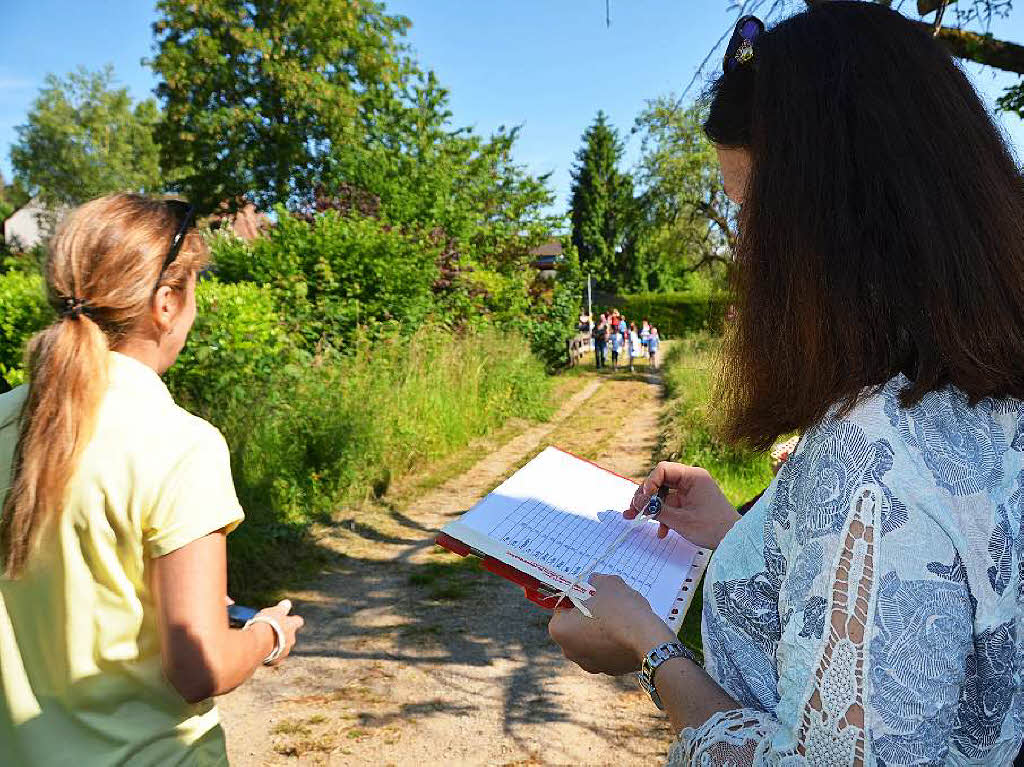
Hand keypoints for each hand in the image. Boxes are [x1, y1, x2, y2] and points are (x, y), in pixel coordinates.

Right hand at [256, 599, 303, 664]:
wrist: (258, 643)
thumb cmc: (266, 624)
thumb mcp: (274, 612)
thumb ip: (282, 608)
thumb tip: (287, 603)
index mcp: (292, 626)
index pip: (298, 621)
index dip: (293, 620)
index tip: (287, 619)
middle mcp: (291, 640)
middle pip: (290, 636)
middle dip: (282, 635)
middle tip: (271, 631)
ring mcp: (284, 651)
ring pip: (282, 647)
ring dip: (276, 645)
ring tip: (263, 642)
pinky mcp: (275, 661)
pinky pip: (273, 657)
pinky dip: (269, 655)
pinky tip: (260, 651)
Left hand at [548, 574, 674, 674]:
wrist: (648, 640)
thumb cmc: (619, 609)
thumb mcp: (605, 583)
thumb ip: (595, 581)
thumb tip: (594, 581)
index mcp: (559, 630)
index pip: (563, 606)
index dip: (577, 595)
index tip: (591, 591)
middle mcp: (569, 651)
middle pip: (577, 624)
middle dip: (589, 613)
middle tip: (606, 601)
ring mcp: (590, 664)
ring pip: (592, 638)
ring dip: (601, 628)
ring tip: (620, 615)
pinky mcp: (610, 670)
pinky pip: (608, 650)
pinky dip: (614, 641)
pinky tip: (627, 630)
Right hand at [626, 462, 739, 548]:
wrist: (733, 542)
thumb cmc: (712, 527)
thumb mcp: (681, 520)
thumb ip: (657, 509)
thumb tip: (638, 503)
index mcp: (693, 476)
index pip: (663, 470)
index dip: (649, 483)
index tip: (643, 499)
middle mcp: (691, 480)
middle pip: (660, 482)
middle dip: (646, 497)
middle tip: (633, 509)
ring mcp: (691, 492)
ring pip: (663, 495)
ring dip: (652, 509)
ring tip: (637, 519)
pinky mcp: (691, 504)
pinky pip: (672, 506)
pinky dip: (664, 516)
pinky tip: (660, 531)